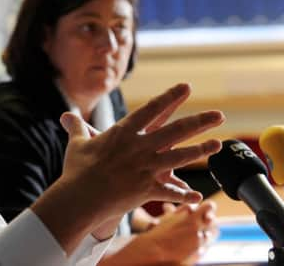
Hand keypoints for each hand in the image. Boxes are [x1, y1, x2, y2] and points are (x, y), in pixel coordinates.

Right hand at [30, 83, 223, 254]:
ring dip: (201, 150)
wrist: (79, 197)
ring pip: (180, 156)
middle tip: (218, 115)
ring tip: (218, 144)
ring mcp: (146, 168)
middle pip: (175, 130)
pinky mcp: (147, 188)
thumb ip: (76, 127)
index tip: (185, 87)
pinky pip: (170, 192)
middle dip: (199, 121)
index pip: (151, 109)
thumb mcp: (77, 144)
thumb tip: (65, 115)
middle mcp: (139, 147)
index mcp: (123, 132)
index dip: (170, 97)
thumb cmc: (76, 169)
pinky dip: (184, 195)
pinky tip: (198, 195)